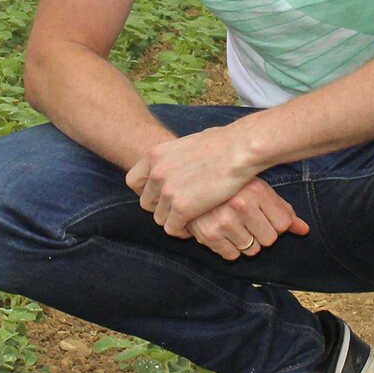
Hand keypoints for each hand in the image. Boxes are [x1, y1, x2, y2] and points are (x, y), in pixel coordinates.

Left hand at [124, 125, 256, 234]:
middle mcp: (156, 173)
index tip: (162, 195)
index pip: (133, 181)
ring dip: (174, 220)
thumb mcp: (189, 143)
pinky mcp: (182, 208)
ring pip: (159, 218)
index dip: (147, 191)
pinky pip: (172, 228)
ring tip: (191, 218)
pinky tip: (196, 225)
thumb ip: (177, 157)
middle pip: (146, 202)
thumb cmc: (224, 142)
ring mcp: (167, 191)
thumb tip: (181, 162)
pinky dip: (183, 230)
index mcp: (155, 154)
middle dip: (162, 207)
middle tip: (181, 208)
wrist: (239, 149)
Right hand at [186, 178, 309, 259]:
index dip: (277, 223)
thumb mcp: (258, 189)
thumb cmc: (230, 184)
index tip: (265, 214)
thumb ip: (283, 210)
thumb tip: (304, 231)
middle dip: (262, 233)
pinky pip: (232, 255)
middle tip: (248, 219)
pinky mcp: (208, 234)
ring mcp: (224, 220)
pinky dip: (230, 247)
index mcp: (257, 190)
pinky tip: (223, 231)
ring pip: (252, 250)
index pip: (284, 224)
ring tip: (235, 224)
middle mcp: (241, 204)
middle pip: (270, 239)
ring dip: (246, 241)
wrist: (189, 177)